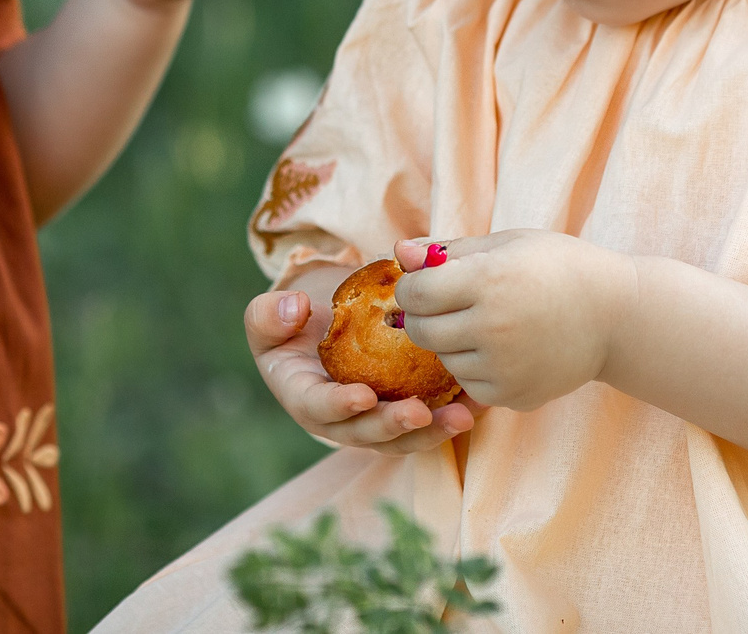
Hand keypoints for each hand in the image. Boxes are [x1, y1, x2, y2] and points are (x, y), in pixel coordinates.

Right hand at [244, 281, 474, 455]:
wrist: (325, 323)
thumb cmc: (295, 322)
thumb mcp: (269, 315)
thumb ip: (269, 315)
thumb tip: (295, 310)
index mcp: (305, 399)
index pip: (319, 409)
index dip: (340, 407)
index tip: (363, 397)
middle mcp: (341, 421)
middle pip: (368, 434)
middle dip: (395, 427)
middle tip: (421, 414)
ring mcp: (376, 421)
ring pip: (405, 437)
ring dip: (434, 431)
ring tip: (462, 415)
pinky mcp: (405, 412)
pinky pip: (430, 419)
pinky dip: (455, 413)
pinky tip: (478, 401)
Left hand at [392, 232, 633, 412]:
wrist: (616, 316)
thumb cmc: (557, 267)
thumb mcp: (505, 244)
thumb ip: (447, 250)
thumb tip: (398, 252)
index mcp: (488, 279)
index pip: (415, 292)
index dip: (413, 286)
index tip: (426, 282)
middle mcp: (493, 327)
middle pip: (420, 330)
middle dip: (423, 316)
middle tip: (446, 305)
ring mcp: (504, 367)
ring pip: (444, 359)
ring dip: (451, 343)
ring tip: (486, 323)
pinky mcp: (514, 395)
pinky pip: (470, 385)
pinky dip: (476, 368)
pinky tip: (504, 348)